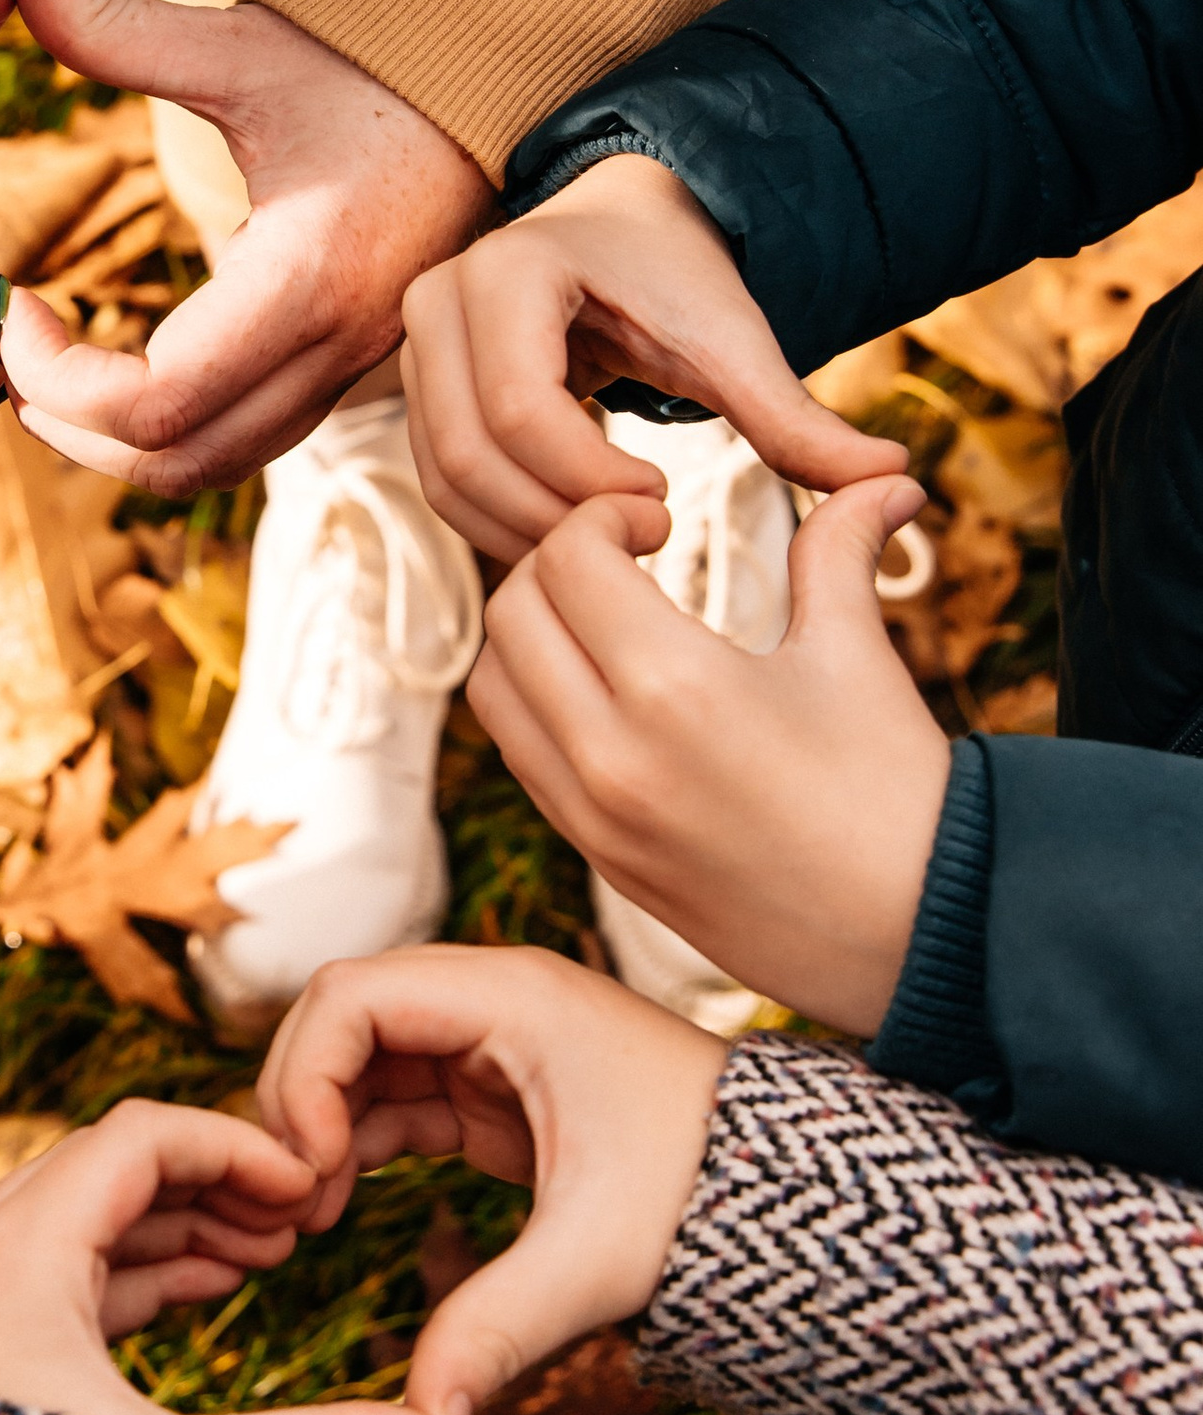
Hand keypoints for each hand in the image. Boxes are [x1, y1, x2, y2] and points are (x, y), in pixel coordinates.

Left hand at [0, 1101, 456, 1414]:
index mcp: (12, 1258)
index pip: (134, 1139)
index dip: (235, 1148)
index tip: (310, 1187)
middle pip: (104, 1167)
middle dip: (209, 1183)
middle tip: (297, 1222)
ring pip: (81, 1219)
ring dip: (177, 1225)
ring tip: (268, 1255)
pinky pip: (59, 1272)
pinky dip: (136, 1269)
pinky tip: (207, 1287)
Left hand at [1, 0, 491, 492]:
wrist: (506, 84)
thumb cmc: (373, 60)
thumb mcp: (243, 41)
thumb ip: (114, 20)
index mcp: (306, 276)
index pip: (154, 402)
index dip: (56, 379)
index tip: (14, 305)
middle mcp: (336, 346)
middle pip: (174, 462)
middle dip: (70, 427)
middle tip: (10, 352)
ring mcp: (352, 370)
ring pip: (212, 466)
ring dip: (115, 441)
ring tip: (49, 370)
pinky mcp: (351, 371)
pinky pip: (247, 439)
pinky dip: (168, 430)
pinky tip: (120, 364)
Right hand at [256, 943, 726, 1414]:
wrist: (781, 1195)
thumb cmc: (704, 1198)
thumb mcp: (594, 1261)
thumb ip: (497, 1332)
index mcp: (512, 997)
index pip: (350, 994)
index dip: (304, 1074)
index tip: (308, 1170)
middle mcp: (490, 999)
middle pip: (340, 1016)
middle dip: (299, 1101)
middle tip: (292, 1203)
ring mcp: (487, 1039)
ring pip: (357, 1058)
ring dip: (319, 1128)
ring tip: (305, 1219)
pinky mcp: (491, 1085)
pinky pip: (391, 1095)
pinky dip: (352, 1144)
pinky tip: (331, 1211)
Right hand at [401, 151, 907, 564]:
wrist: (617, 229)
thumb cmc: (676, 277)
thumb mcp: (734, 339)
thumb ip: (795, 415)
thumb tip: (892, 478)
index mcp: (511, 272)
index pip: (519, 411)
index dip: (589, 481)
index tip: (666, 506)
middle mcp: (438, 300)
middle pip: (468, 454)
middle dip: (555, 519)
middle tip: (644, 539)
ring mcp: (414, 346)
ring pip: (445, 479)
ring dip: (526, 532)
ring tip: (615, 542)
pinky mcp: (415, 388)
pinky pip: (441, 482)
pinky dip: (503, 523)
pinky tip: (577, 533)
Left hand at [469, 480, 948, 1032]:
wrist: (921, 939)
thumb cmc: (901, 795)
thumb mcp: (859, 657)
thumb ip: (842, 549)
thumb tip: (886, 475)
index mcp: (673, 687)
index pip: (569, 559)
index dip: (603, 517)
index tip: (656, 519)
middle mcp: (610, 754)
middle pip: (512, 614)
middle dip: (557, 565)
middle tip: (621, 559)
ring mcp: (593, 816)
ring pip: (494, 689)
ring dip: (530, 635)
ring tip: (602, 620)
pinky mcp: (598, 857)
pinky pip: (520, 757)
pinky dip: (536, 704)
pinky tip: (605, 690)